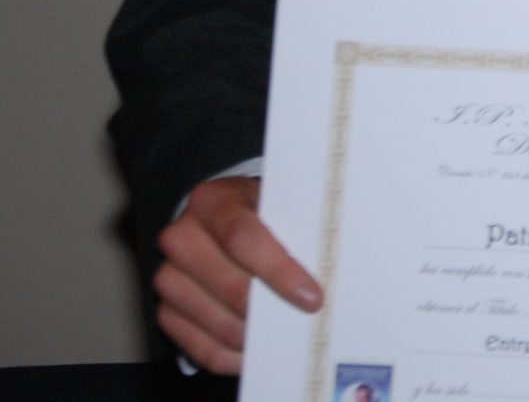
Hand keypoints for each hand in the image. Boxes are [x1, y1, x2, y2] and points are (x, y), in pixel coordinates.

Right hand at [154, 175, 321, 373]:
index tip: (312, 296)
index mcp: (211, 202)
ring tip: (290, 335)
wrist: (225, 218)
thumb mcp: (278, 202)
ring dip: (259, 336)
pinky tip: (261, 352)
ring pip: (220, 323)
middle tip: (307, 320)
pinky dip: (236, 357)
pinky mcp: (166, 312)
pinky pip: (202, 348)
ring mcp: (168, 278)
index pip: (243, 238)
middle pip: (233, 288)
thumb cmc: (261, 212)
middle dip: (274, 310)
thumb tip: (331, 260)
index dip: (279, 271)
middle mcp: (181, 238)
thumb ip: (297, 223)